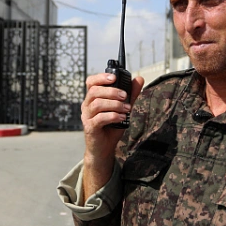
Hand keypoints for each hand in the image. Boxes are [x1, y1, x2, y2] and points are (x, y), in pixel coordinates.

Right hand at [80, 73, 144, 199]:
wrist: (104, 148)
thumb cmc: (111, 127)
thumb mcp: (123, 108)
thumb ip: (131, 94)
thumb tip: (139, 79)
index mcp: (93, 98)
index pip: (91, 82)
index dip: (101, 77)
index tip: (114, 77)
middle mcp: (87, 105)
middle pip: (95, 91)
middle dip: (111, 91)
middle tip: (125, 96)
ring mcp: (87, 116)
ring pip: (97, 104)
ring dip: (114, 104)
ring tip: (127, 109)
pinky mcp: (90, 127)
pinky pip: (99, 118)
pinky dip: (113, 116)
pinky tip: (122, 118)